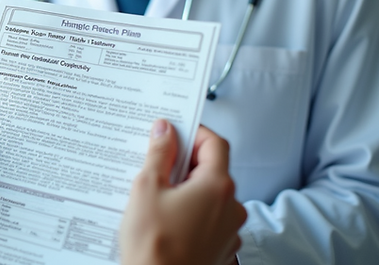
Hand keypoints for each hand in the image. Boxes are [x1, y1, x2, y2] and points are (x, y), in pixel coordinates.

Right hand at [119, 121, 246, 264]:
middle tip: (156, 165)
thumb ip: (159, 154)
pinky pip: (208, 219)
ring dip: (187, 189)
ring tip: (156, 198)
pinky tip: (165, 219)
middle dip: (185, 163)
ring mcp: (228, 231)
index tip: (173, 131)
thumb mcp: (147, 188)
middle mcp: (231, 208)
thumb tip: (165, 131)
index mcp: (217, 187)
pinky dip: (190, 212)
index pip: (215, 143)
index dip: (193, 132)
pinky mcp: (221, 248)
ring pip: (210, 196)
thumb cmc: (153, 245)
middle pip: (213, 170)